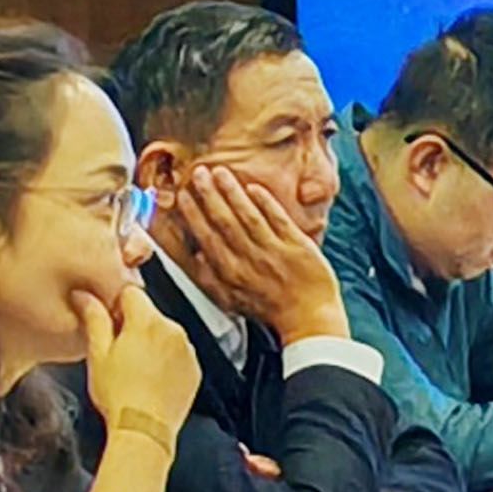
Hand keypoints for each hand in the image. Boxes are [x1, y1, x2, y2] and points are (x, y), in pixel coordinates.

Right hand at [83, 282, 203, 447]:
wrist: (144, 430)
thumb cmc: (118, 396)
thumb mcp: (97, 354)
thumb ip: (94, 319)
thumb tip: (84, 296)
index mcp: (147, 321)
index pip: (131, 293)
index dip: (115, 306)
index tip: (108, 324)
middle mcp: (173, 330)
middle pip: (149, 314)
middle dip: (133, 326)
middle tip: (117, 353)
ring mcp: (187, 350)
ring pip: (165, 334)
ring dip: (151, 344)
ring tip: (134, 372)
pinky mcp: (194, 369)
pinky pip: (178, 354)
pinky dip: (166, 361)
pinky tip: (150, 380)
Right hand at [166, 156, 348, 347]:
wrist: (309, 318)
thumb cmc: (271, 308)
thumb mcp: (232, 300)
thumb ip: (211, 278)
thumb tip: (194, 255)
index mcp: (231, 274)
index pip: (206, 238)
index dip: (193, 214)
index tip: (183, 195)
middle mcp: (249, 261)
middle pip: (224, 222)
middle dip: (208, 196)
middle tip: (197, 173)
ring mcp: (274, 252)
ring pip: (248, 217)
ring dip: (232, 193)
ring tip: (220, 172)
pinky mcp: (298, 246)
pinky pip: (278, 220)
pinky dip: (265, 203)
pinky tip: (253, 188)